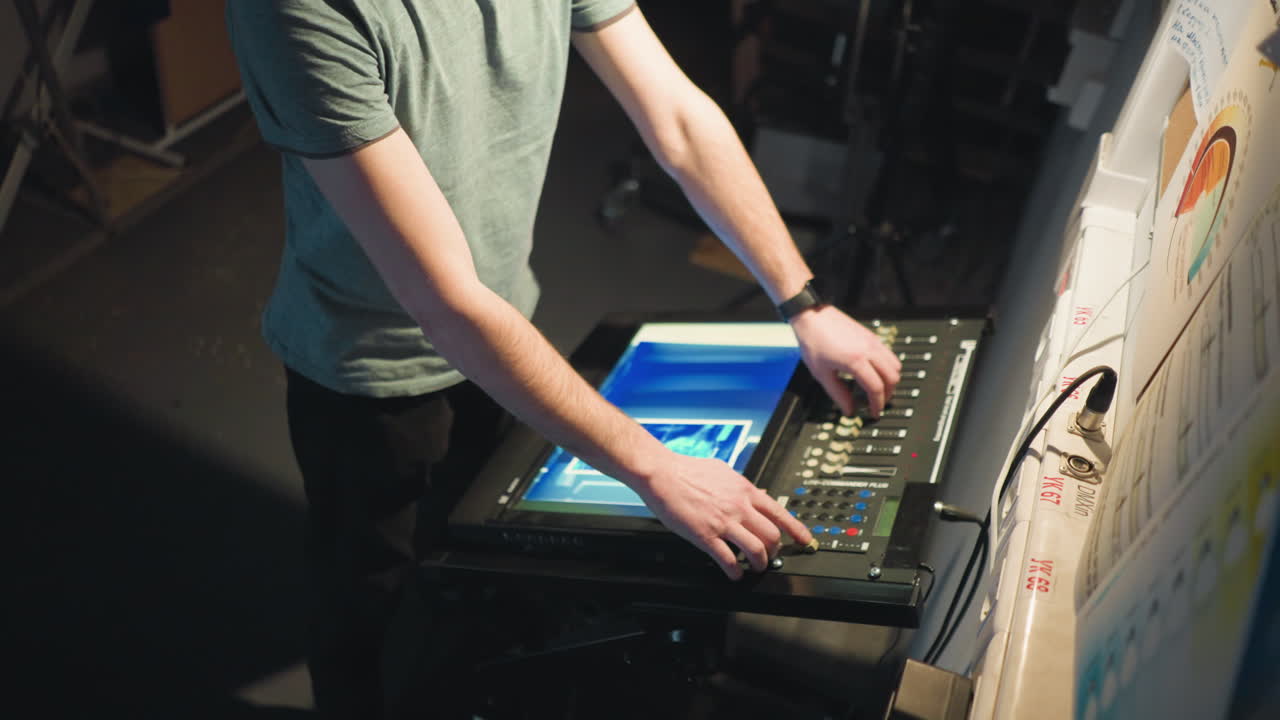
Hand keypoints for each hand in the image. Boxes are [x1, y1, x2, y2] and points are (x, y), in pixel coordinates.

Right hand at [634, 452, 812, 579]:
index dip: (796, 530)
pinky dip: (735, 571)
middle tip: (769, 556)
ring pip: (755, 550)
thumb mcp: (724, 471)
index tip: (804, 540)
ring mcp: (723, 522)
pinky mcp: (705, 535)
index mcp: (745, 490)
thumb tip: (758, 493)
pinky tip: (734, 573)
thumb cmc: (688, 471)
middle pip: (772, 536)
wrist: (662, 473)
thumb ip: (743, 486)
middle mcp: (739, 507)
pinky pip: (727, 559)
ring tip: (754, 567)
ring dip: (759, 564)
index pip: (780, 513)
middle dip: (774, 551)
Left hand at [789, 305, 901, 416]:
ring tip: (879, 389)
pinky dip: (889, 367)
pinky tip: (876, 373)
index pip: (876, 388)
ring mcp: (873, 341)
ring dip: (891, 380)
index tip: (874, 412)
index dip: (877, 404)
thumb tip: (848, 409)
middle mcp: (869, 350)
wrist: (812, 316)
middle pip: (892, 378)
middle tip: (878, 403)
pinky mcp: (871, 336)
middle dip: (887, 394)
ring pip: (895, 365)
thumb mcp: (821, 373)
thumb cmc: (813, 341)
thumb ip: (838, 394)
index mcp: (856, 361)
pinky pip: (890, 354)